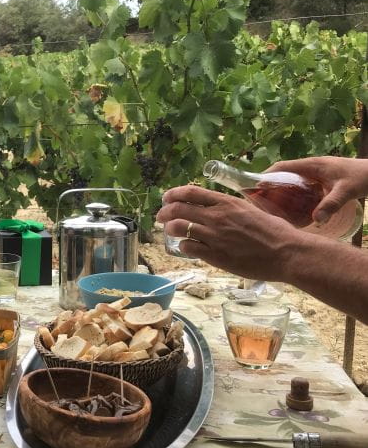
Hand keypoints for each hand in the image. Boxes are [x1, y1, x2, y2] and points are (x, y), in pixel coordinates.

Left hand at [157, 184, 306, 280]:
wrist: (287, 253)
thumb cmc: (276, 232)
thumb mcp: (251, 210)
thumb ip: (232, 209)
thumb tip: (220, 208)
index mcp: (227, 203)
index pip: (191, 192)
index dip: (173, 194)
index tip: (166, 197)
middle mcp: (217, 217)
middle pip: (178, 208)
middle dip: (164, 212)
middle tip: (161, 216)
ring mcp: (214, 236)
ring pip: (178, 227)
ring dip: (170, 228)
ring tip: (170, 231)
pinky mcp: (215, 255)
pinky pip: (188, 247)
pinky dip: (183, 246)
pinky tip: (186, 247)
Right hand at [266, 156, 367, 223]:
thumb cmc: (363, 177)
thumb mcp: (346, 191)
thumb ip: (330, 205)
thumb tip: (315, 220)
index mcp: (312, 165)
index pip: (282, 166)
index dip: (266, 175)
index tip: (255, 188)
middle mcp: (312, 167)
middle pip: (284, 174)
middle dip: (271, 186)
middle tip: (260, 202)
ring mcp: (318, 174)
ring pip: (293, 181)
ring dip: (282, 191)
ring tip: (273, 207)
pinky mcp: (323, 181)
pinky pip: (303, 187)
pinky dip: (295, 195)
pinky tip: (294, 209)